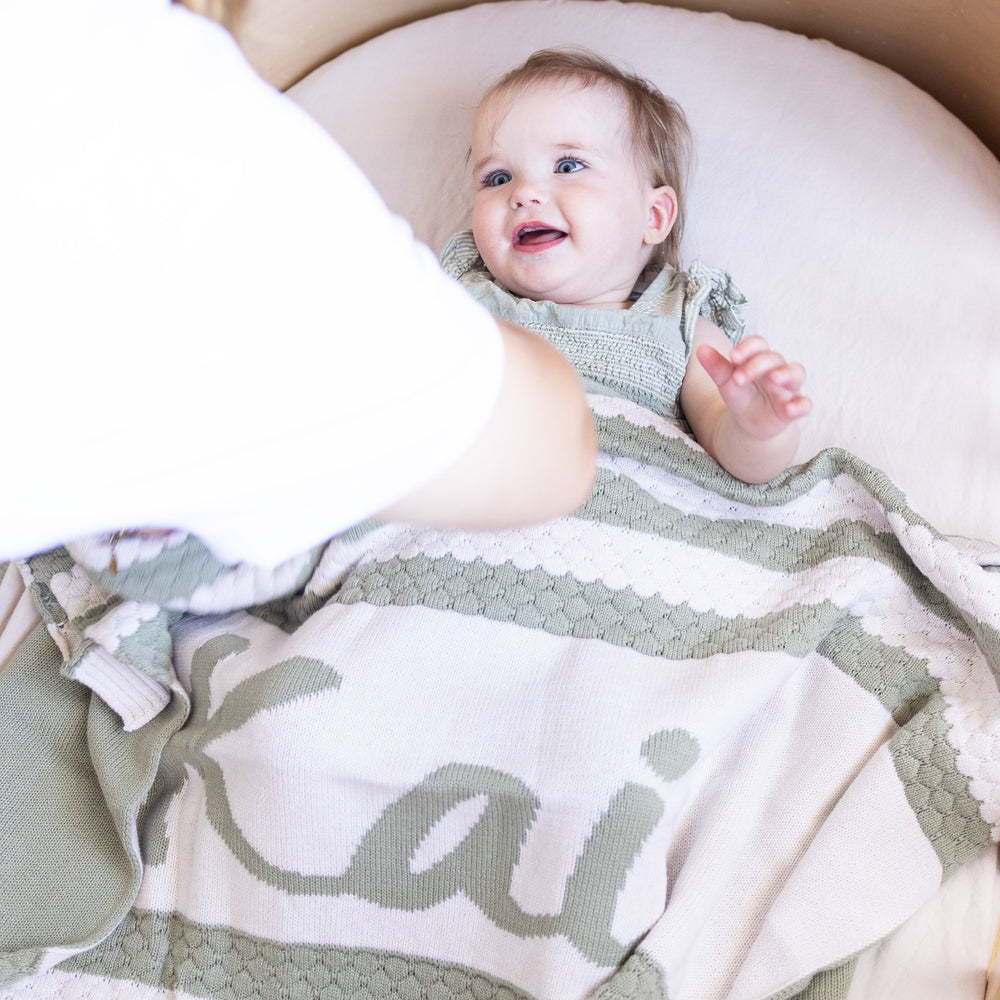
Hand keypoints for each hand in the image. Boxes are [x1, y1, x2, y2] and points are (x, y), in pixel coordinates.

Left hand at [695, 336, 810, 439]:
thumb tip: (701, 349)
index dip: (748, 347)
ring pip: (797, 373)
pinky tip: (791, 408)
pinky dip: (801, 405)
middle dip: (757, 365)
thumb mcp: (726, 382)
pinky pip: (805, 404)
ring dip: (787, 374)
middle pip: (774, 358)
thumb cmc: (741, 394)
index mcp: (758, 359)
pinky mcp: (793, 408)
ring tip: (774, 379)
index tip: (733, 357)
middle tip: (738, 378)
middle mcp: (776, 369)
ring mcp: (787, 388)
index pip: (759, 344)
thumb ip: (716, 367)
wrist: (749, 422)